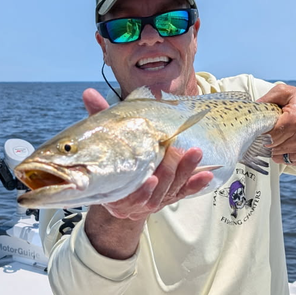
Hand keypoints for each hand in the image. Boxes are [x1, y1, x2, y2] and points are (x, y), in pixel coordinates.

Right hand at [81, 89, 211, 219]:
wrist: (117, 187)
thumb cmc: (111, 160)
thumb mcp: (104, 142)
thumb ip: (98, 118)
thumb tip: (88, 93)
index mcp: (118, 193)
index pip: (131, 196)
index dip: (143, 190)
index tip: (151, 178)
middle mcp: (137, 201)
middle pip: (157, 191)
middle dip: (169, 172)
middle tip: (175, 151)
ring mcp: (155, 199)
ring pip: (173, 189)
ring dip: (186, 171)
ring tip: (194, 153)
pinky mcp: (169, 195)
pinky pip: (184, 191)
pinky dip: (196, 184)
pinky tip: (207, 174)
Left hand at [257, 84, 295, 165]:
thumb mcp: (286, 92)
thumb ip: (268, 98)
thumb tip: (254, 107)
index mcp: (294, 120)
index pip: (268, 135)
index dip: (260, 133)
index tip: (259, 130)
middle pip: (272, 147)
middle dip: (266, 141)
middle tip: (267, 134)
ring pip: (278, 156)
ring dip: (275, 149)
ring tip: (278, 138)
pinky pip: (289, 161)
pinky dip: (285, 154)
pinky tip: (287, 144)